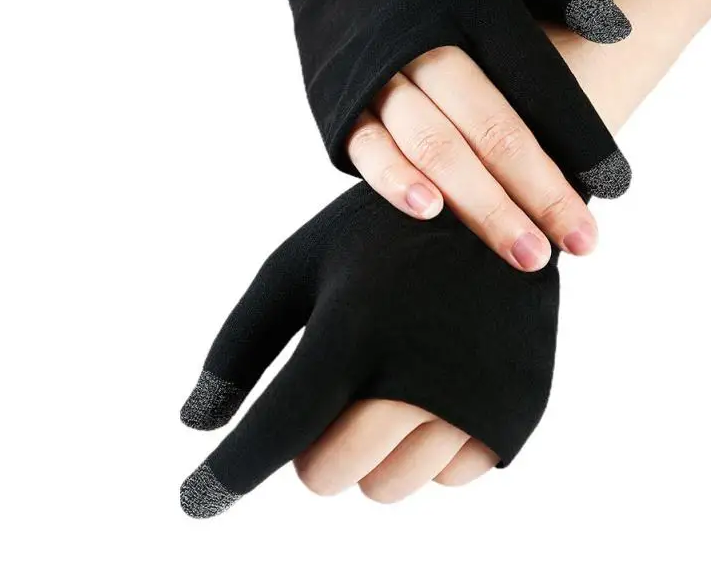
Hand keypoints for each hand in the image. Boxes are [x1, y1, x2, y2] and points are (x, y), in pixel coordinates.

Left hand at [178, 172, 622, 517]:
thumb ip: (239, 346)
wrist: (495, 208)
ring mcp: (473, 399)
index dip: (226, 475)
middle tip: (329, 393)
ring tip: (384, 385)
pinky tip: (436, 388)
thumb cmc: (379, 236)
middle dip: (312, 444)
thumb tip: (195, 423)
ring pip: (385, 486)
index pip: (276, 431)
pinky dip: (429, 447)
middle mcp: (415, 374)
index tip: (196, 501)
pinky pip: (447, 476)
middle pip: (327, 473)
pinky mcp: (516, 412)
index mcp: (351, 331)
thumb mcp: (298, 266)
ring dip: (370, 451)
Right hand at [252, 0, 631, 272]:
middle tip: (581, 243)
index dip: (579, 137)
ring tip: (525, 255)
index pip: (538, 79)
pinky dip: (397, 184)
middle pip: (491, 127)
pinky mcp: (335, 100)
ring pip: (434, 150)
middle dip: (538, 191)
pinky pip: (368, 149)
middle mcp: (421, 39)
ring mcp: (373, 72)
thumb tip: (615, 34)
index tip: (615, 185)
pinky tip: (432, 215)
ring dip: (480, 206)